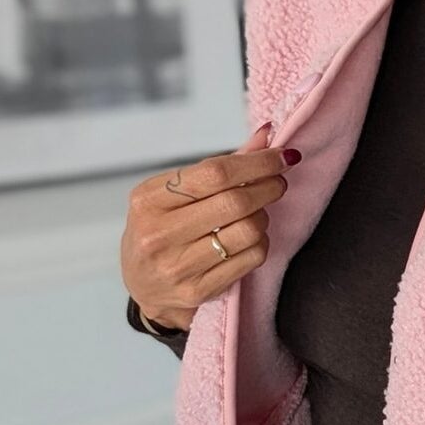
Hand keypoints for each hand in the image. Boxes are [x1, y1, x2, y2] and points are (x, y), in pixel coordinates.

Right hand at [120, 119, 298, 332]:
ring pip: (247, 231)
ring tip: (257, 213)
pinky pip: (250, 259)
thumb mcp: (174, 193)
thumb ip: (220, 166)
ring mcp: (178, 266)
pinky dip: (260, 243)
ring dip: (263, 217)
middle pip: (234, 203)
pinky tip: (251, 238)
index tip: (281, 156)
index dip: (256, 163)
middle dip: (268, 187)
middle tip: (278, 183)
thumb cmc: (161, 230)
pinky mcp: (198, 290)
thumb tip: (266, 135)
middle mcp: (159, 234)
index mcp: (149, 200)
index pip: (214, 173)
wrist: (143, 285)